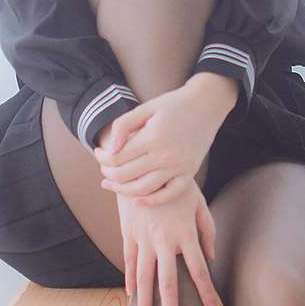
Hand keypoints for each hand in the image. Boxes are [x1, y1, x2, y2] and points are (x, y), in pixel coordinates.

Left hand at [95, 79, 229, 205]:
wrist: (206, 104)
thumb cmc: (173, 104)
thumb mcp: (146, 108)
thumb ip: (124, 125)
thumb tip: (111, 148)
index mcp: (152, 137)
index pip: (117, 158)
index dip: (102, 158)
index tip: (98, 153)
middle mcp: (165, 155)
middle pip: (126, 175)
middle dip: (108, 173)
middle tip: (103, 168)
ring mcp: (179, 166)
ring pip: (143, 189)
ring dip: (122, 190)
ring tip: (112, 184)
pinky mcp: (190, 172)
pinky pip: (169, 194)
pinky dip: (152, 201)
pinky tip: (137, 201)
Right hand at [117, 179, 221, 305]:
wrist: (144, 164)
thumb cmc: (176, 184)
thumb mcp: (199, 204)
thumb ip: (207, 231)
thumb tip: (210, 257)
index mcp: (185, 235)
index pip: (199, 272)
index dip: (207, 293)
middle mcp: (164, 241)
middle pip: (168, 284)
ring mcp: (143, 238)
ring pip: (145, 278)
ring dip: (145, 304)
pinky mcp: (129, 233)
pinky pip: (130, 261)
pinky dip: (131, 280)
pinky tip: (132, 296)